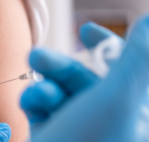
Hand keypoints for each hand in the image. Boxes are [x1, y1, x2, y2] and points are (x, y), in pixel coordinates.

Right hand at [21, 16, 148, 141]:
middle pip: (85, 79)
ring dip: (43, 87)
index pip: (125, 73)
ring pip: (60, 91)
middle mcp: (106, 123)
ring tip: (34, 96)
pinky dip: (34, 103)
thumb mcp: (115, 100)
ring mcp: (77, 128)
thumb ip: (134, 60)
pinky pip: (43, 106)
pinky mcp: (52, 133)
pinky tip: (30, 107)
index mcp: (131, 117)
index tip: (85, 32)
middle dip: (59, 66)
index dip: (107, 49)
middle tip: (36, 56)